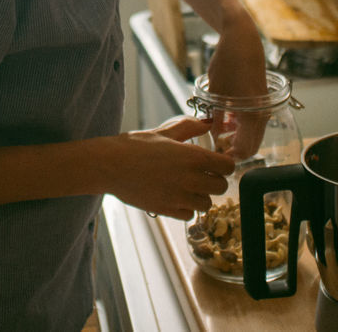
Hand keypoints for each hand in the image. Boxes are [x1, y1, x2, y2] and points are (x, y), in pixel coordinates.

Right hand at [100, 116, 234, 219]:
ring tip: (188, 187)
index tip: (216, 162)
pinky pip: (189, 215)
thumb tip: (207, 123)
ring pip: (207, 204)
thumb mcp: (164, 132)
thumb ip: (189, 127)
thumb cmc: (134, 146)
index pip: (228, 166)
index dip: (224, 163)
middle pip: (221, 187)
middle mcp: (190, 179)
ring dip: (201, 196)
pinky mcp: (167, 211)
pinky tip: (176, 197)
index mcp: (193, 157)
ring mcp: (179, 198)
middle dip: (214, 180)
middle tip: (202, 174)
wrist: (109, 166)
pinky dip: (186, 208)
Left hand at [206, 16, 269, 159]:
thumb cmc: (227, 62)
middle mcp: (262, 114)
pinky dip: (242, 127)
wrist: (242, 39)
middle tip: (215, 148)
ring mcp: (264, 108)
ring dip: (238, 138)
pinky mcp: (262, 101)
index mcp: (252, 115)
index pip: (245, 149)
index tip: (214, 155)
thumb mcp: (216, 93)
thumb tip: (215, 138)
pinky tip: (226, 121)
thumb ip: (217, 119)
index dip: (229, 156)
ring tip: (218, 135)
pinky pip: (254, 122)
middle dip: (235, 150)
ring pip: (254, 134)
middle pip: (253, 145)